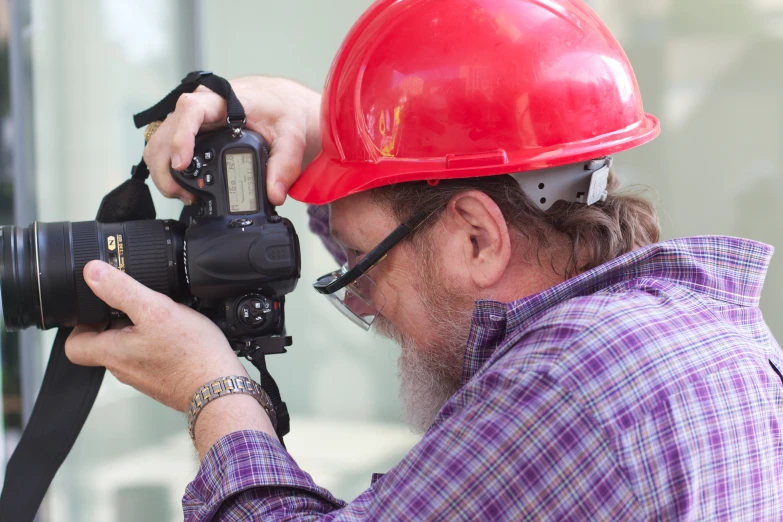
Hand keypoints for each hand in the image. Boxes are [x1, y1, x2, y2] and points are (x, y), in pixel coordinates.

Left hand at [65, 260, 247, 411]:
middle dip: (118, 321)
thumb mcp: (155, 309)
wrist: (220, 387)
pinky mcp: (164, 379)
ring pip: (131, 349)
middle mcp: (124, 369)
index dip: (81, 324)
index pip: (74, 345)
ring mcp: (144, 377)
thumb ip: (121, 289)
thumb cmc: (192, 354)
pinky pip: (152, 357)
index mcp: (113, 353)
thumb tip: (93, 272)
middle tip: (141, 306)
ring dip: (142, 331)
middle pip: (105, 343)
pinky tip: (181, 336)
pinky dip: (161, 344)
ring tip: (166, 319)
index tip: (100, 307)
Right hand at [143, 76, 321, 205]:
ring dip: (163, 170)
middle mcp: (202, 105)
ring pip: (160, 141)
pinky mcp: (192, 130)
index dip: (180, 136)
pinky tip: (185, 186)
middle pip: (165, 131)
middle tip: (184, 195)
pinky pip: (168, 147)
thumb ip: (285, 164)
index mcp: (223, 100)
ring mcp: (193, 118)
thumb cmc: (285, 111)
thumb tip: (274, 193)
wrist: (285, 104)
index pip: (191, 110)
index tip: (181, 163)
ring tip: (184, 195)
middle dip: (165, 166)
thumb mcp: (293, 136)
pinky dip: (169, 168)